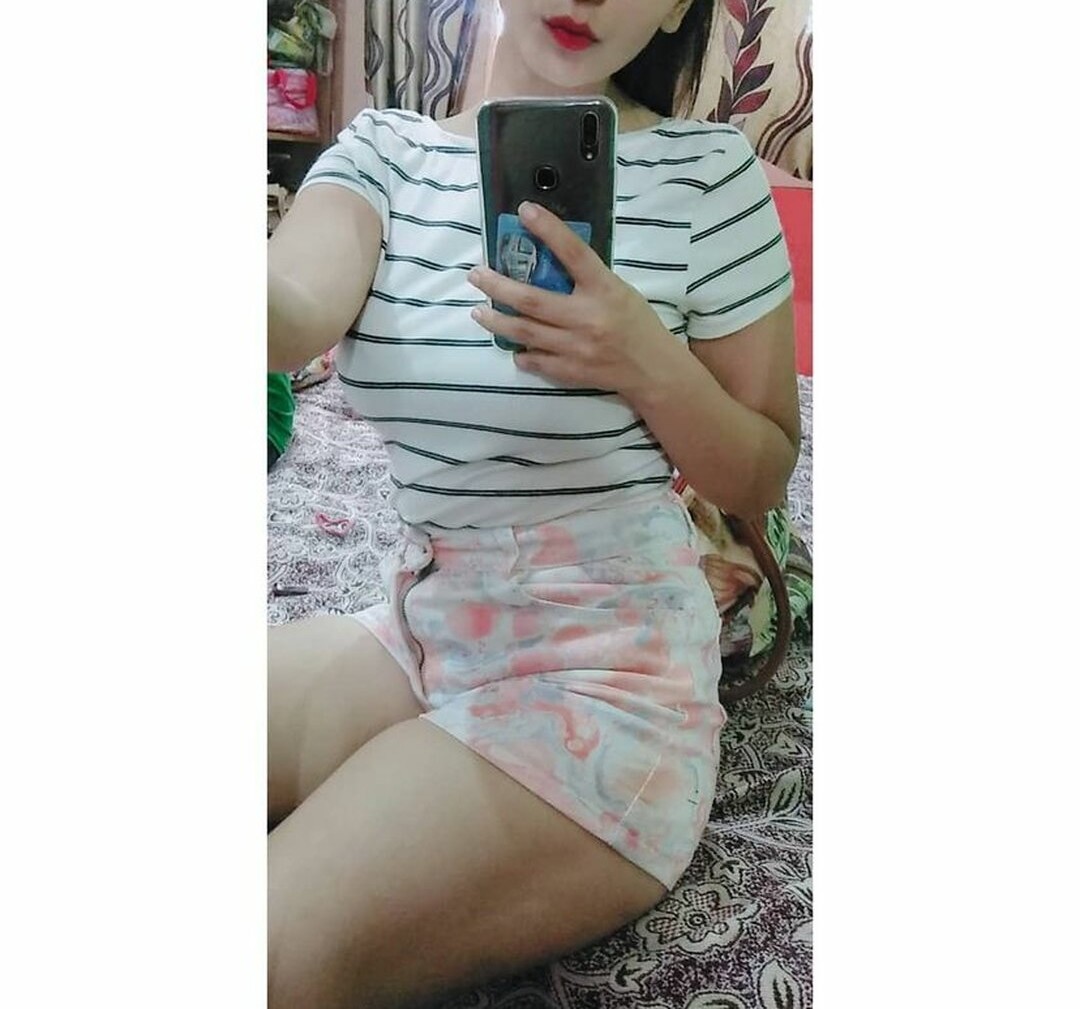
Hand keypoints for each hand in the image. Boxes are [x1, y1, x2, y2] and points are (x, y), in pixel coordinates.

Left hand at [467, 201, 681, 399]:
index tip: (524, 211)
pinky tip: (513, 346)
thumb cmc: (636, 323)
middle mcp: (588, 318)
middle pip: (531, 300)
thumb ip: (587, 279)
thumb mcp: (618, 290)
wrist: (653, 370)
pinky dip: (521, 353)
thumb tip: (548, 260)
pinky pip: (535, 361)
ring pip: (525, 332)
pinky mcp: (571, 371)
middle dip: (497, 285)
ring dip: (497, 320)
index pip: (573, 253)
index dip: (548, 230)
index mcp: (604, 290)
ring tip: (479, 311)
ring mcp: (577, 348)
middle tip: (476, 275)